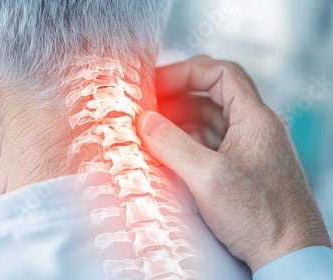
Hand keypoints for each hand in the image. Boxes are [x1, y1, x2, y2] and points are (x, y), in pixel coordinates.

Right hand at [137, 55, 331, 271]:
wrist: (289, 256)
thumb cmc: (260, 217)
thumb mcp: (208, 177)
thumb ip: (173, 144)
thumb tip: (145, 120)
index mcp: (256, 120)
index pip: (221, 74)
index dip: (186, 72)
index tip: (156, 83)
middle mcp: (255, 129)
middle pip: (212, 97)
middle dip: (177, 97)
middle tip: (147, 107)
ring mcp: (250, 151)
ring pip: (210, 122)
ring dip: (180, 122)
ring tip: (151, 130)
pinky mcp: (243, 171)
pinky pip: (211, 145)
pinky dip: (188, 143)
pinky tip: (168, 153)